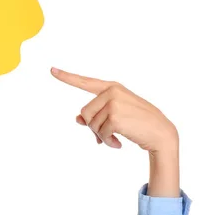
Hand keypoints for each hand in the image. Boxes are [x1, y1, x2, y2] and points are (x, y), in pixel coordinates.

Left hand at [50, 67, 177, 153]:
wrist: (162, 133)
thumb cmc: (139, 123)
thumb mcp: (117, 115)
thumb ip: (97, 114)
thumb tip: (77, 119)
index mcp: (112, 87)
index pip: (85, 81)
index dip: (67, 77)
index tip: (52, 70)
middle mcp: (111, 91)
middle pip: (85, 112)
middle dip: (93, 127)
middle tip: (106, 135)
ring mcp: (113, 102)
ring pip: (91, 123)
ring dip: (101, 136)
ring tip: (114, 139)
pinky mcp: (115, 116)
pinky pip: (100, 133)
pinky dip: (107, 141)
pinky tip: (118, 144)